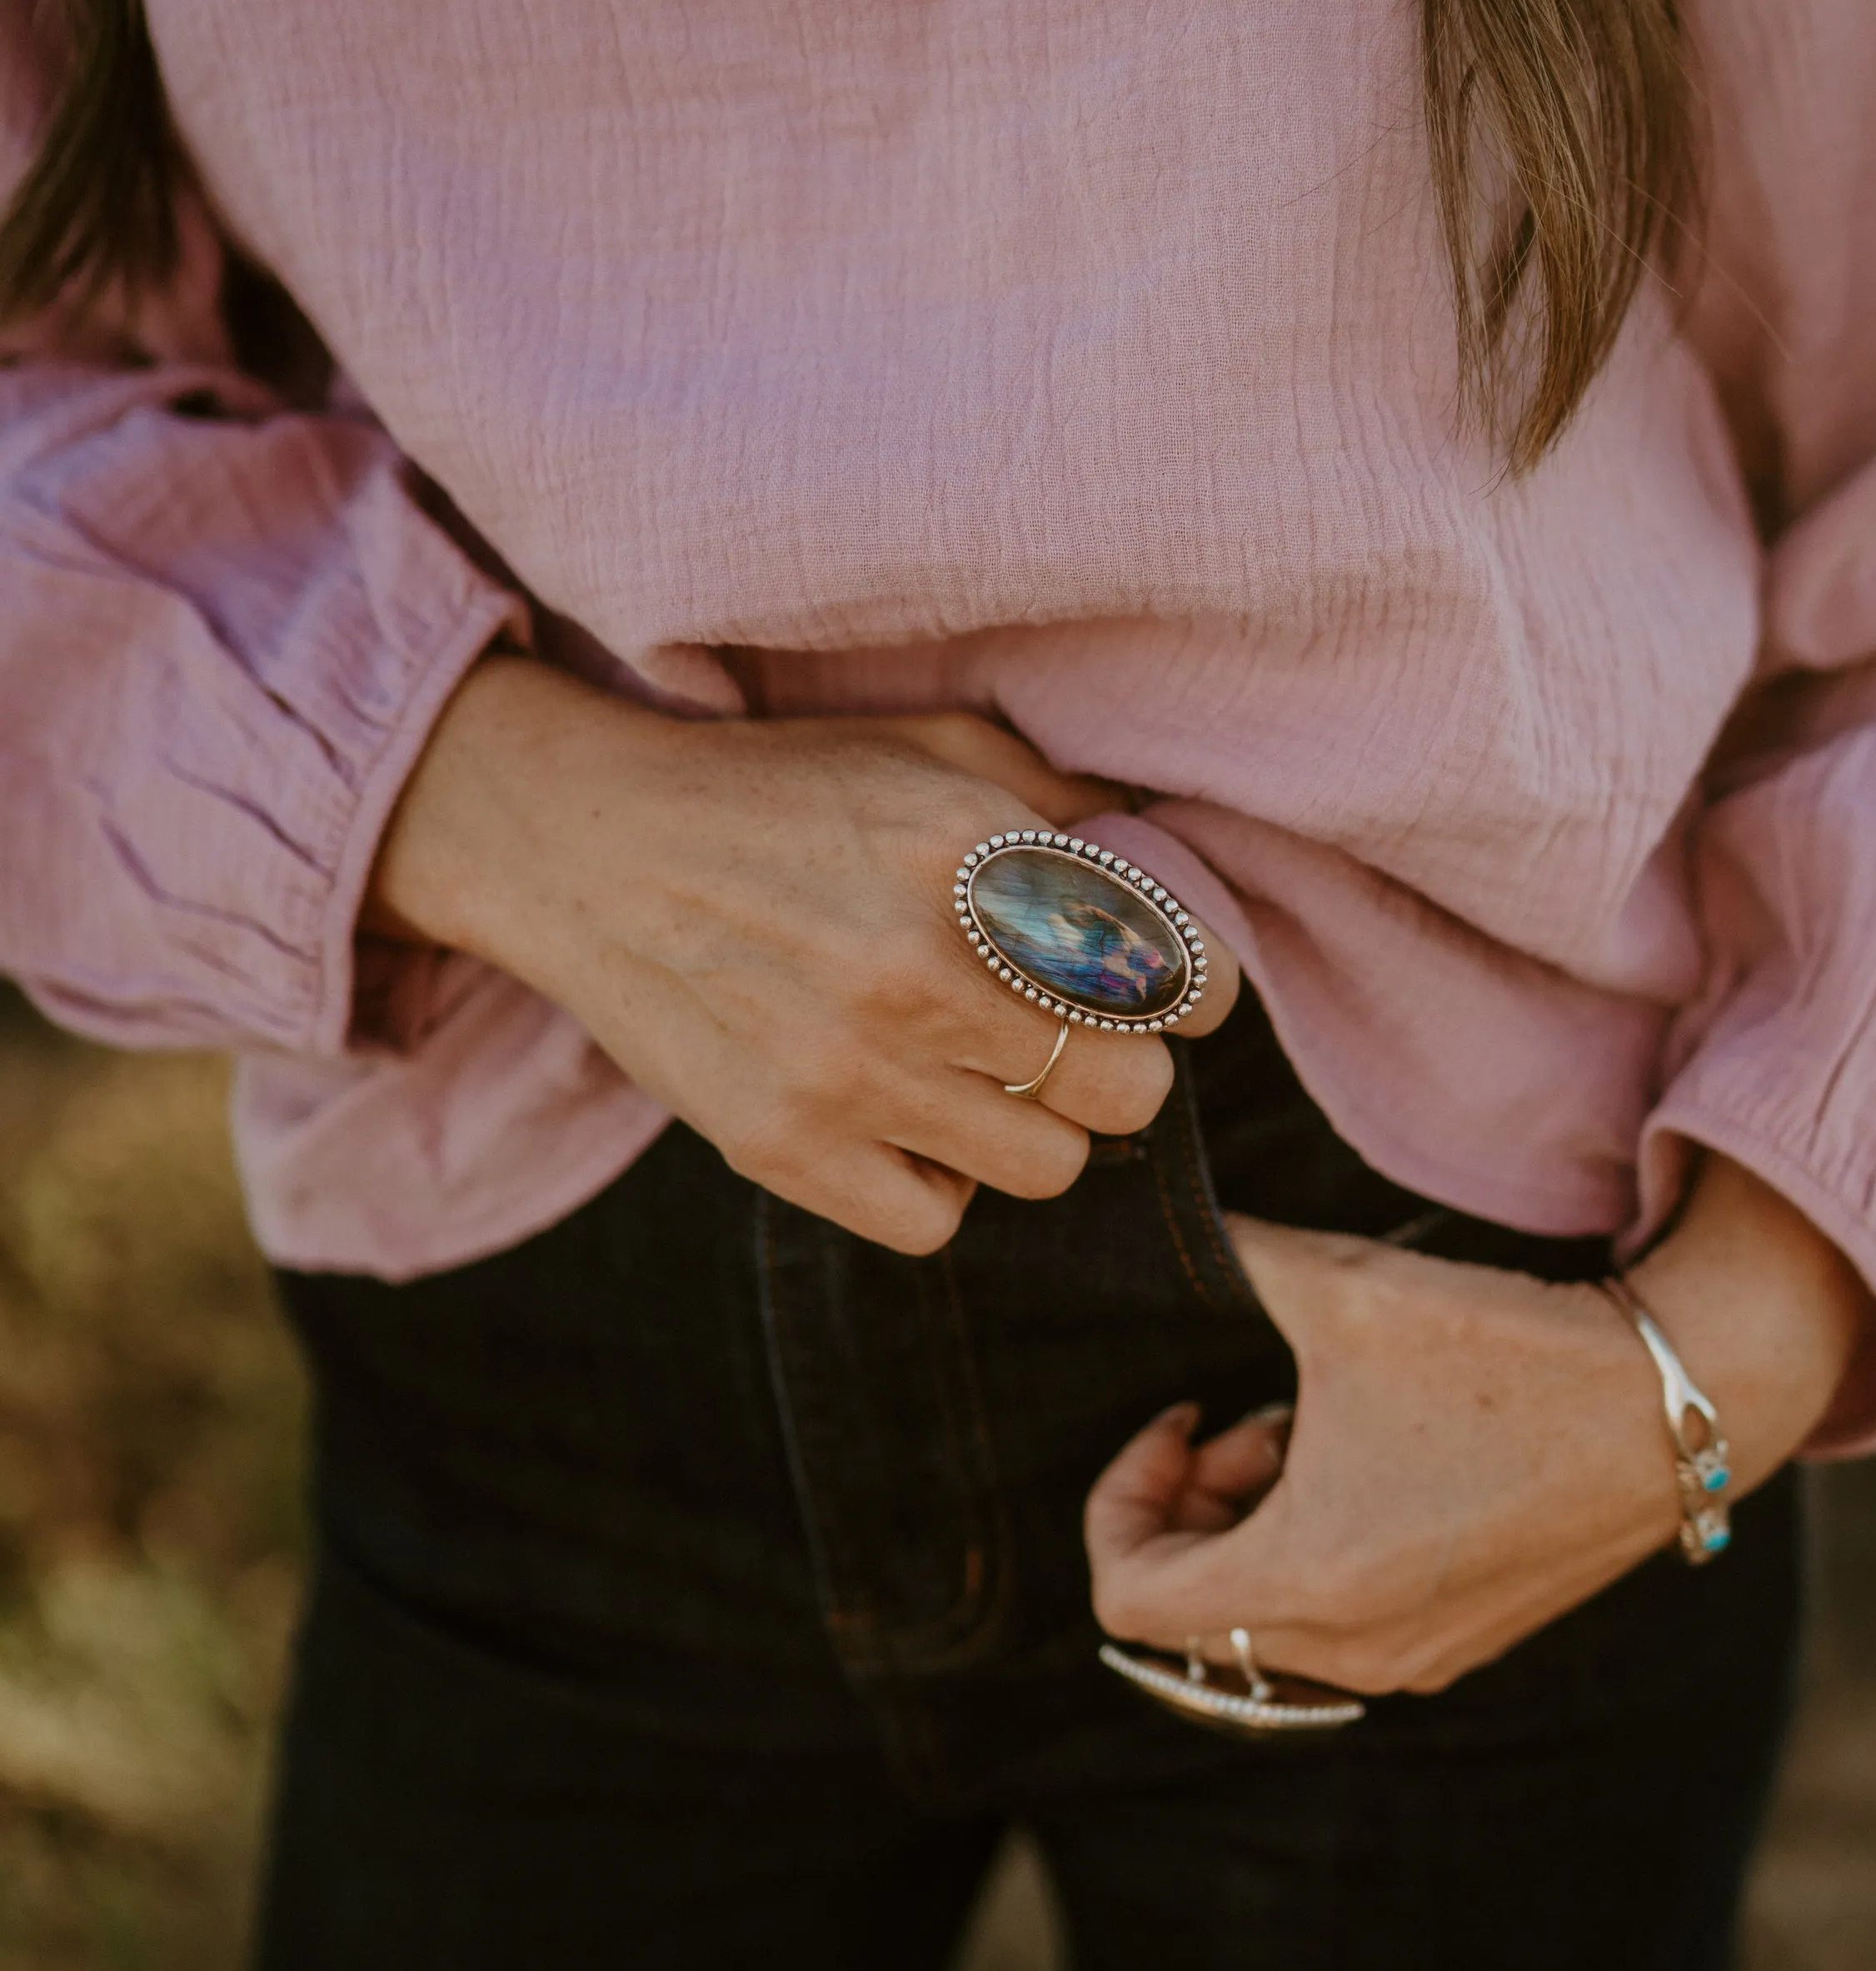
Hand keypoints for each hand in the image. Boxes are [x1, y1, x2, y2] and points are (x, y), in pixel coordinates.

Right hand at [368, 654, 1238, 1250]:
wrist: (590, 846)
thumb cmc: (782, 793)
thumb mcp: (933, 748)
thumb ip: (1066, 803)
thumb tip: (1174, 866)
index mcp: (972, 852)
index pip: (1176, 973)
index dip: (1189, 986)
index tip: (1158, 983)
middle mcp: (918, 967)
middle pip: (1130, 1089)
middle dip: (1116, 1064)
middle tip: (1065, 1033)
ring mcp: (848, 1070)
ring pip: (1050, 1168)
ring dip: (1032, 1126)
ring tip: (978, 1073)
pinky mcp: (782, 1148)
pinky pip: (938, 1222)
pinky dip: (936, 1182)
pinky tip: (905, 1118)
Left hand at [1085, 1154, 1870, 1692]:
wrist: (1687, 1394)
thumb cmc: (1509, 1348)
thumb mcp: (1341, 1285)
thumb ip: (1234, 1259)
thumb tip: (1178, 1234)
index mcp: (1307, 1581)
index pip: (1127, 1600)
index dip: (1121, 1499)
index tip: (1176, 1416)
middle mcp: (1359, 1648)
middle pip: (1196, 1617)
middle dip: (1196, 1509)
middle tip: (1248, 1418)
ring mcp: (1421, 1656)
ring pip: (1273, 1621)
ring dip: (1262, 1526)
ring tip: (1315, 1426)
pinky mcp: (1472, 1640)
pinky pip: (1349, 1622)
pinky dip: (1327, 1551)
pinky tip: (1381, 1459)